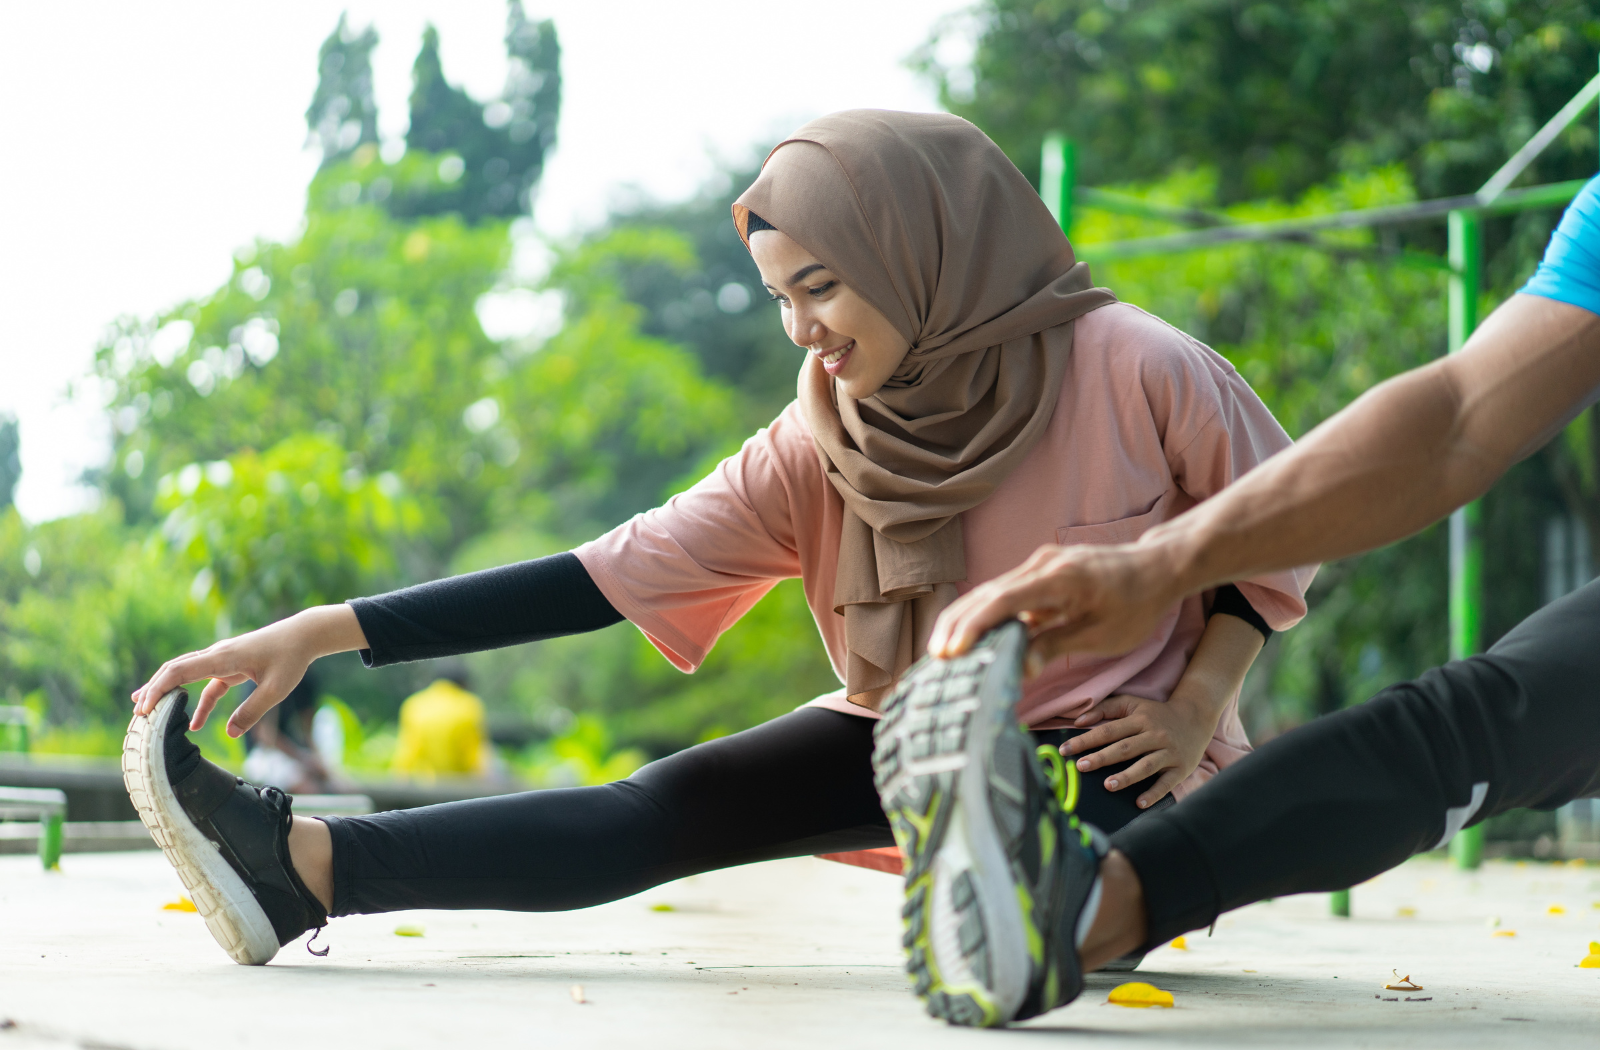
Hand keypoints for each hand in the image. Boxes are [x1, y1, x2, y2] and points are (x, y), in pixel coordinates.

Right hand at [130, 605, 366, 737]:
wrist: (304, 635)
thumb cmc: (291, 658)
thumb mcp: (277, 689)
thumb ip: (253, 712)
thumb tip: (230, 734)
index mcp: (224, 657)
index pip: (180, 670)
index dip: (158, 688)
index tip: (144, 707)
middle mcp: (217, 654)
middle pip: (175, 670)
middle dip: (154, 690)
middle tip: (137, 713)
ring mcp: (222, 659)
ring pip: (187, 675)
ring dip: (168, 692)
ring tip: (146, 712)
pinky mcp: (231, 666)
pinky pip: (208, 685)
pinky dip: (198, 702)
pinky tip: (193, 723)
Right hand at [928, 540, 1185, 664]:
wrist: (1157, 567)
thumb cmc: (1136, 603)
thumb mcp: (1101, 634)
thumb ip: (1055, 646)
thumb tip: (1021, 670)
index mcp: (1059, 579)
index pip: (1002, 601)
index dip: (973, 628)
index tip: (951, 653)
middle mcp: (1042, 564)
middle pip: (986, 593)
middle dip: (957, 624)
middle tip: (935, 658)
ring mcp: (1039, 564)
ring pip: (991, 592)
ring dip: (966, 619)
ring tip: (944, 650)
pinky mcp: (1041, 571)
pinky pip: (1006, 593)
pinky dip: (986, 615)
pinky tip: (974, 638)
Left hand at [1064, 693, 1213, 808]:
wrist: (1196, 716)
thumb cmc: (1156, 713)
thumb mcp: (1133, 704)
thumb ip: (1105, 709)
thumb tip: (1078, 721)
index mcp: (1139, 720)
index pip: (1108, 731)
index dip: (1086, 740)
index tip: (1064, 750)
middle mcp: (1154, 735)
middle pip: (1124, 748)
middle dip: (1101, 757)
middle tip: (1081, 766)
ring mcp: (1168, 752)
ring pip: (1145, 765)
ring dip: (1127, 776)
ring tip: (1108, 785)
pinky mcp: (1181, 768)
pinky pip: (1166, 782)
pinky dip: (1154, 793)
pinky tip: (1139, 802)